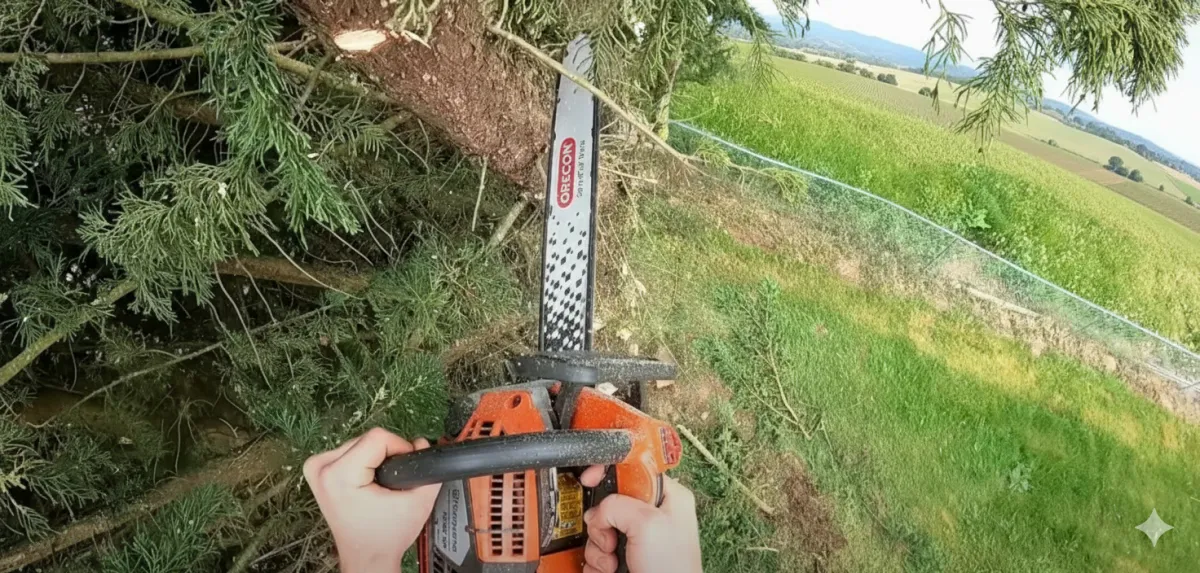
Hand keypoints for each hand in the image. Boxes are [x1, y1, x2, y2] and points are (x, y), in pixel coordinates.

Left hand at [304, 428, 440, 572]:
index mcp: (339, 475)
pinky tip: (368, 480)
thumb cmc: (384, 537)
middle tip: (391, 483)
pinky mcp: (317, 470)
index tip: (403, 471)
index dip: (400, 449)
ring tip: (380, 484)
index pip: (378, 437)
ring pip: (359, 442)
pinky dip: (363, 462)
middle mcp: (321, 468)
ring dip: (375, 458)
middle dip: (387, 456)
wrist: (366, 557)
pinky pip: (349, 451)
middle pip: (368, 439)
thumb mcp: (417, 503)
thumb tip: (421, 443)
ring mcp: (316, 468)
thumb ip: (426, 469)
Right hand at [579, 469, 702, 572]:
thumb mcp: (647, 524)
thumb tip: (599, 512)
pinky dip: (597, 563)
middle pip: (609, 501)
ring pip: (599, 528)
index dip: (608, 469)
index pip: (632, 468)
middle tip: (611, 537)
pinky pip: (597, 551)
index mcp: (667, 496)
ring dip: (599, 547)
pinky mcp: (625, 558)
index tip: (589, 477)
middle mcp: (652, 515)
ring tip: (614, 561)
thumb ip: (617, 505)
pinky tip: (611, 570)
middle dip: (602, 521)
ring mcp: (637, 538)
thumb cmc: (673, 570)